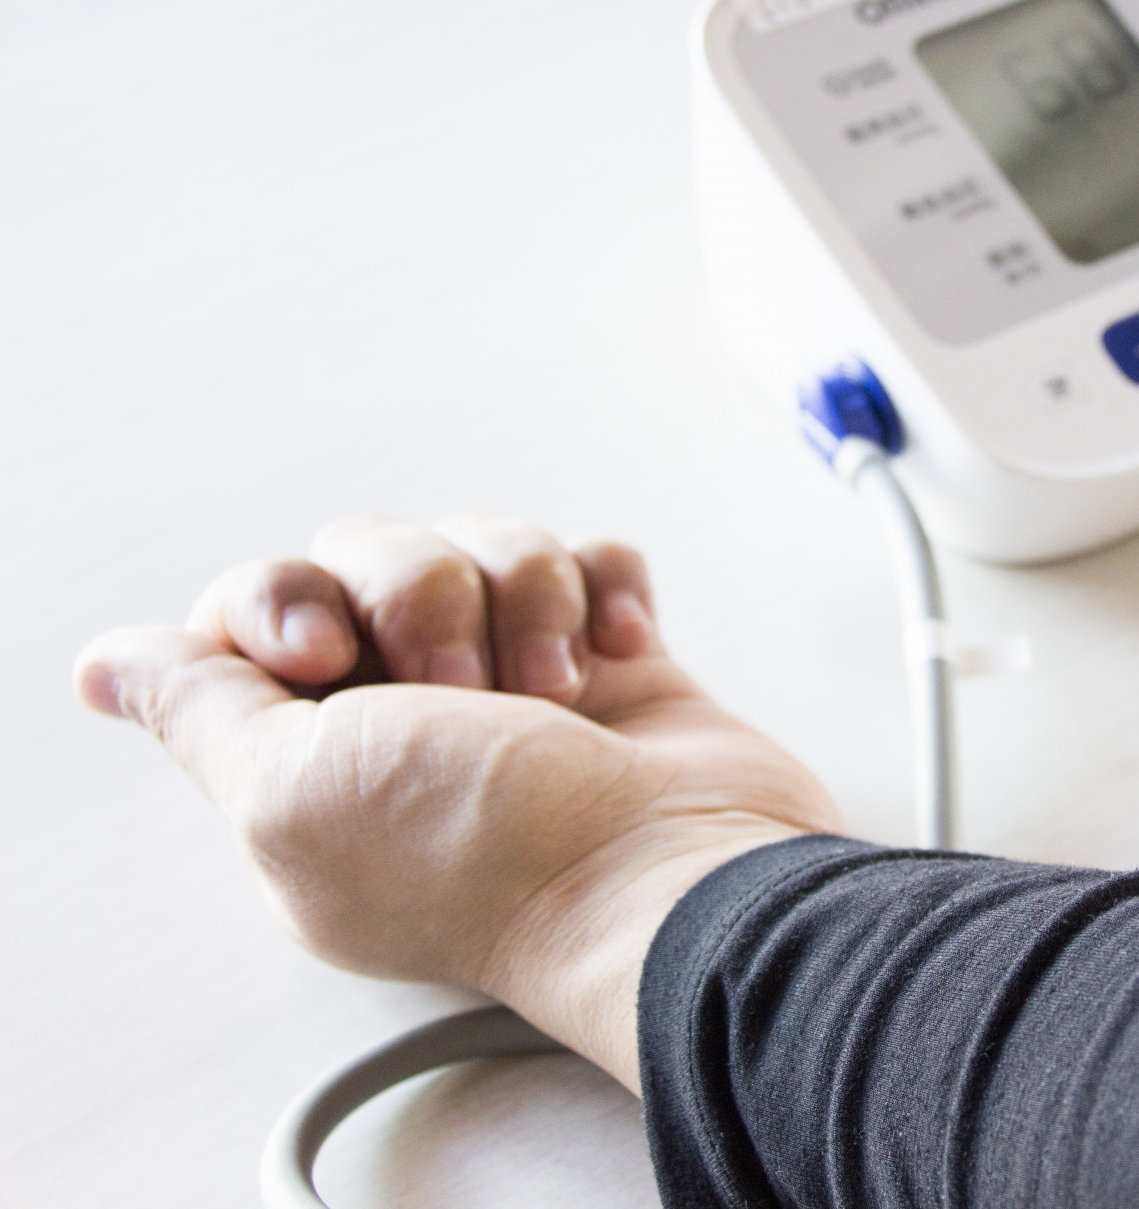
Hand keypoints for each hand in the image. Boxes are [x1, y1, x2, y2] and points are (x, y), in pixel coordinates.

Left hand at [72, 515, 841, 1090]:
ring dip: (525, 596)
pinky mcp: (613, 660)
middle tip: (461, 689)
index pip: (260, 609)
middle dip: (419, 594)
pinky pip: (589, 557)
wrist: (674, 871)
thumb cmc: (494, 851)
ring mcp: (521, 684)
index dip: (287, 603)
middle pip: (373, 555)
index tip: (326, 655)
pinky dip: (605, 588)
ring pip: (488, 543)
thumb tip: (108, 666)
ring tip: (558, 690)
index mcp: (316, 757)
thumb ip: (195, 708)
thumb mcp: (291, 789)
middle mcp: (412, 715)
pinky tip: (623, 649)